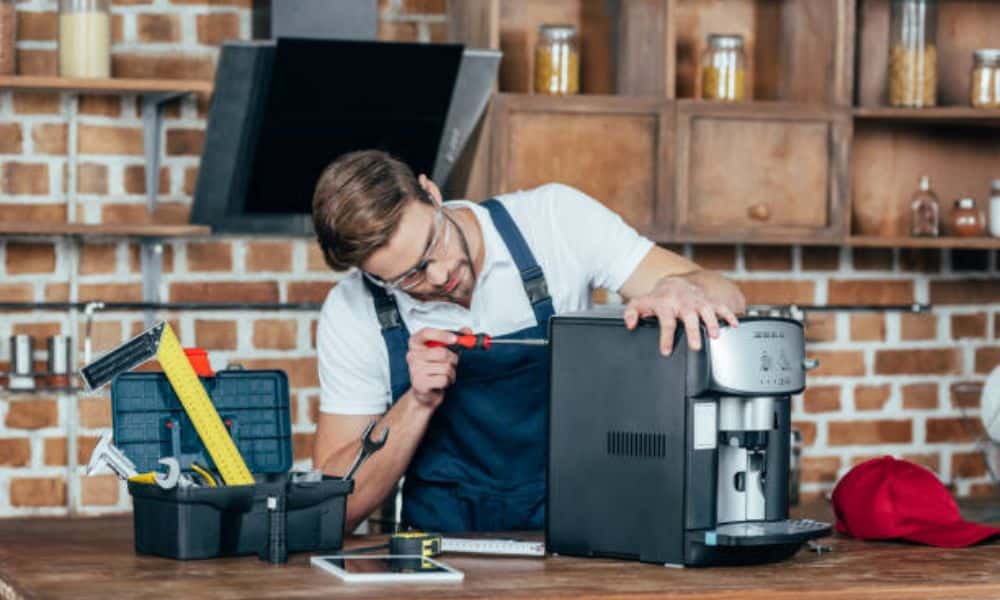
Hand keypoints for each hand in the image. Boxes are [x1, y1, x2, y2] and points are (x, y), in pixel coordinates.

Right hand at [406, 328, 460, 408]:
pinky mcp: (419, 383)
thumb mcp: (444, 351)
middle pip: (441, 352)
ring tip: (443, 374)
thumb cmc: (434, 368)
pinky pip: (443, 379)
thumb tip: (466, 331)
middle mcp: (412, 355)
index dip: (442, 335)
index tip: (455, 338)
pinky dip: (447, 381)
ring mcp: (415, 369)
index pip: (426, 333)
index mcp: (416, 343)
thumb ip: (455, 340)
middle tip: (450, 362)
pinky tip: (440, 382)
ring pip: (445, 367)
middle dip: (452, 359)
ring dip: (451, 372)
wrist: (425, 391)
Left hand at [623, 275, 740, 354]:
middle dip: (693, 331)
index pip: (666, 322)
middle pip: (689, 317)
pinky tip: (734, 324)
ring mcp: (697, 301)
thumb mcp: (641, 303)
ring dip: (712, 323)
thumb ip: (631, 313)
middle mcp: (683, 302)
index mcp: (666, 304)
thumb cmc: (658, 298)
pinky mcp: (708, 301)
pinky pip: (720, 306)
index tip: (666, 351)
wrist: (674, 282)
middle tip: (696, 346)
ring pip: (706, 311)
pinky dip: (728, 315)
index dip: (666, 337)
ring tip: (715, 336)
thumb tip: (629, 324)